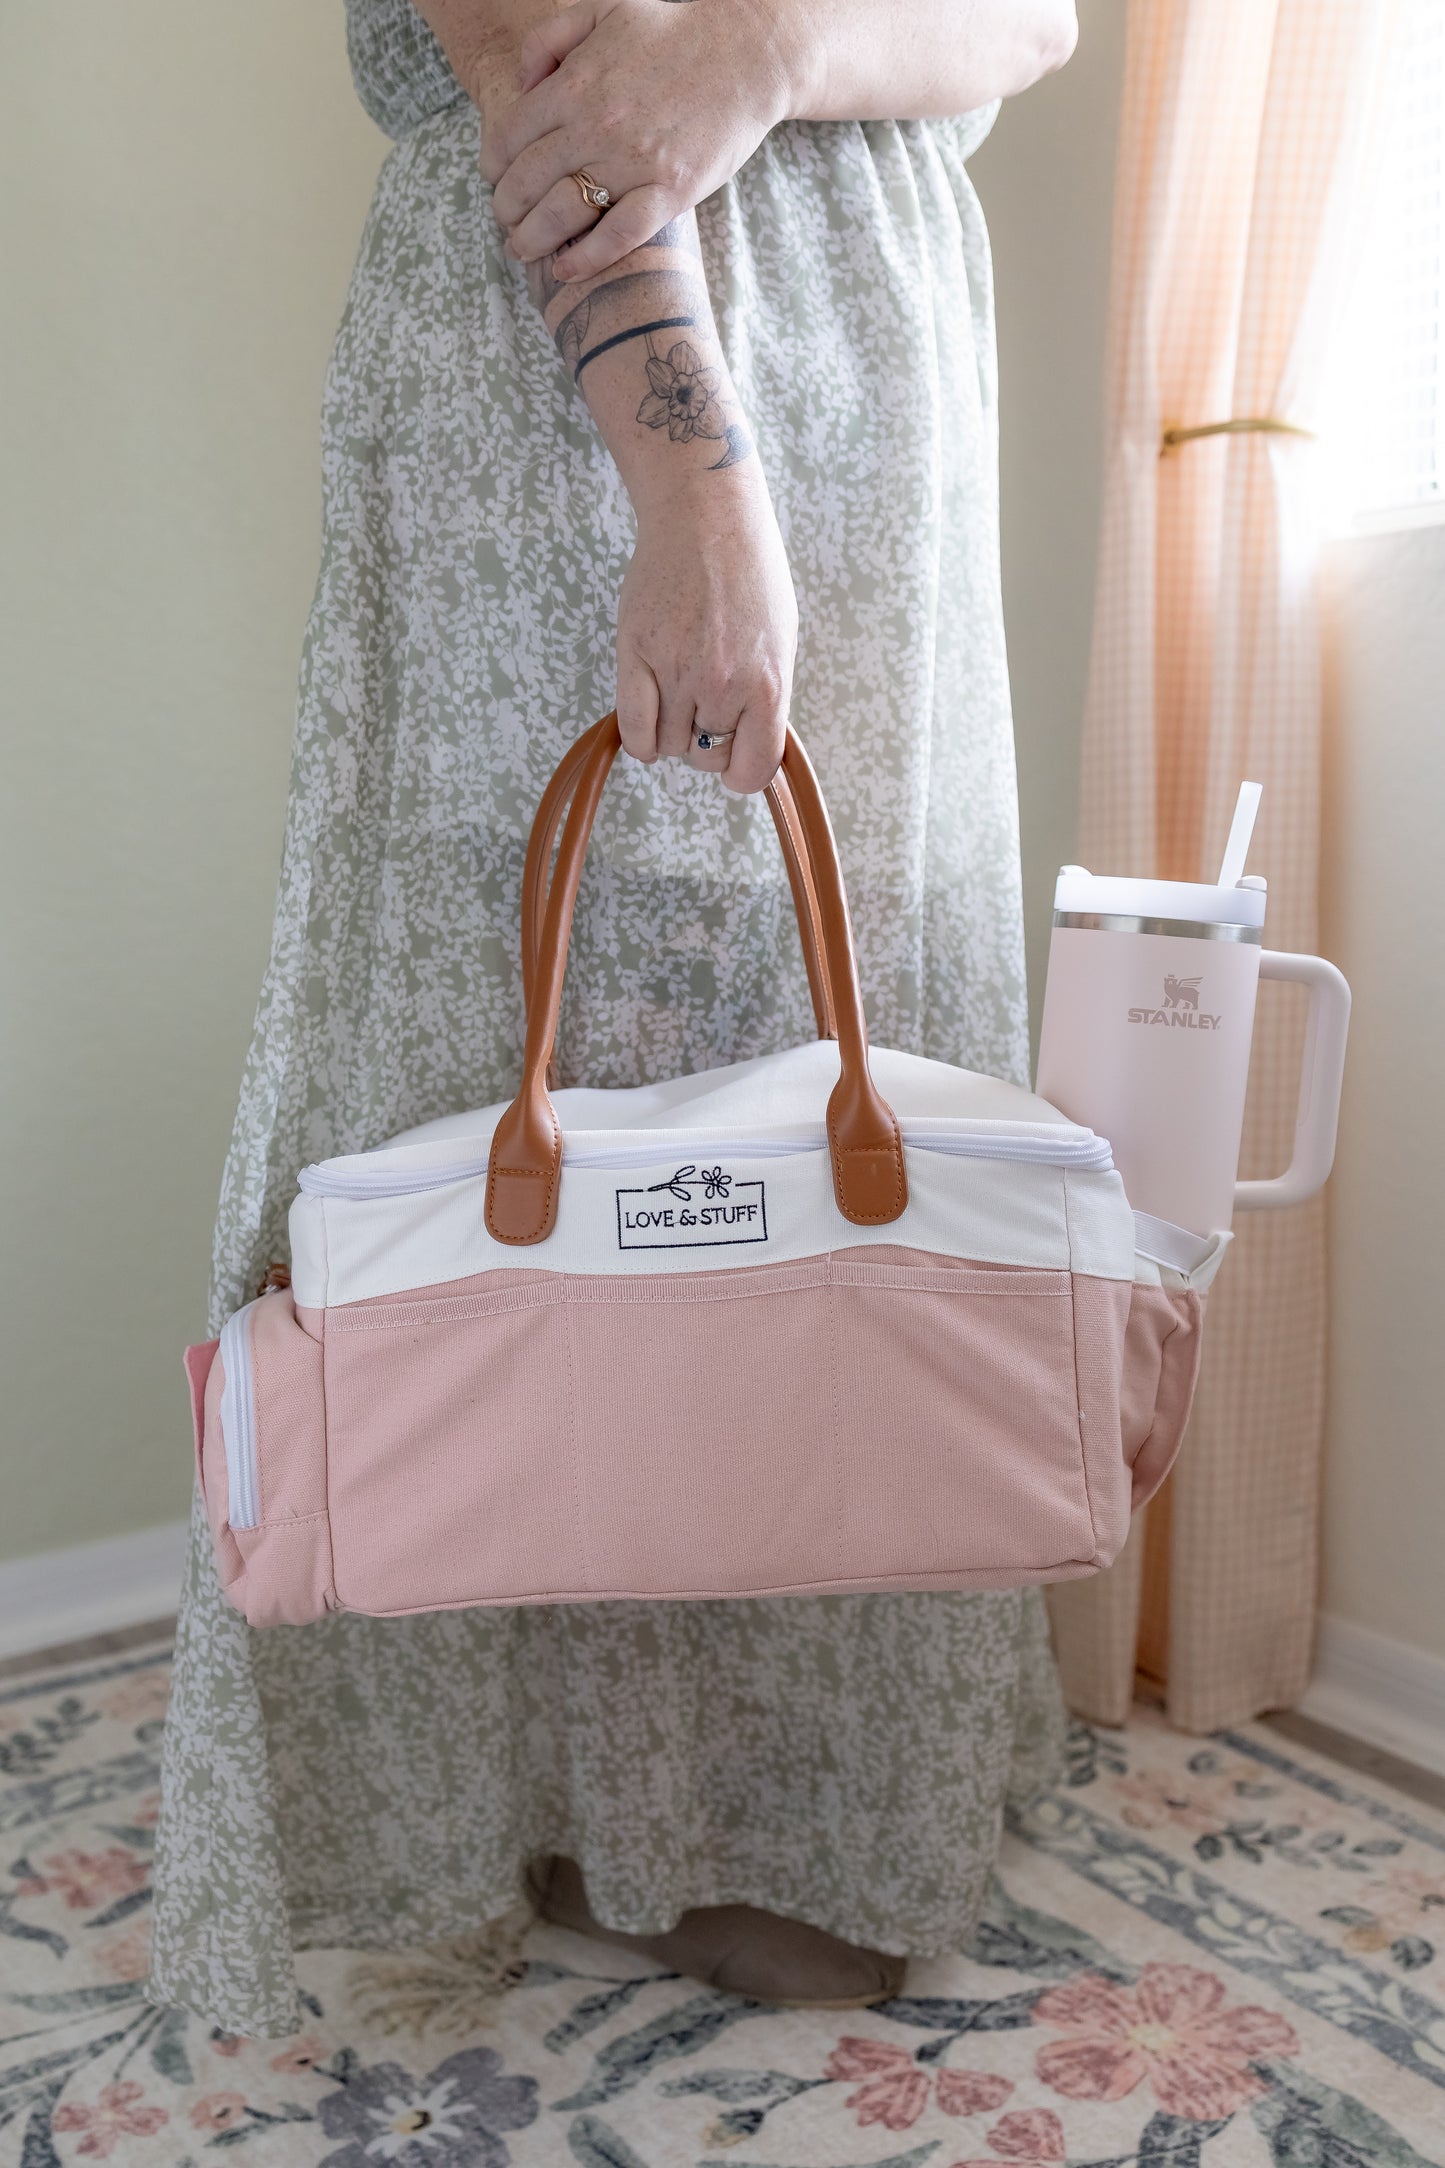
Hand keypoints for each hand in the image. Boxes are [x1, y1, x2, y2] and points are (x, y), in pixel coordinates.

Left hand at [483, 0, 796, 283]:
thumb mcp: (604, 10)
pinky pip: (618, 236)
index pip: (511, 136)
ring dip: (533, 239)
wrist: (748, 52)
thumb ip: (552, 39)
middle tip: (506, 222)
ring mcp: (634, 162)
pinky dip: (585, 259)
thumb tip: (521, 84)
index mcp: (575, 83)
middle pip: (528, 181)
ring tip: (524, 250)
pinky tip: (565, 270)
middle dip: (506, 209)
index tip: (495, 180)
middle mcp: (596, 125)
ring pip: (563, 213)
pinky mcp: (671, 191)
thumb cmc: (675, 31)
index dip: (494, 165)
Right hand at [617, 478, 796, 793]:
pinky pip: (635, 729)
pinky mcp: (636, 654)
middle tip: (706, 709)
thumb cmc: (750, 575)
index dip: (742, 773)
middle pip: (707, 755)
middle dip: (707, 742)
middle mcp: (723, 685)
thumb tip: (750, 744)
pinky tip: (648, 731)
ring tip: (679, 699)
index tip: (735, 762)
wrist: (707, 519)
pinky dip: (641, 741)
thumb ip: (766, 697)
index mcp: (767, 685)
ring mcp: (676, 670)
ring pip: (670, 745)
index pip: (753, 769)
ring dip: (673, 734)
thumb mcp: (780, 641)